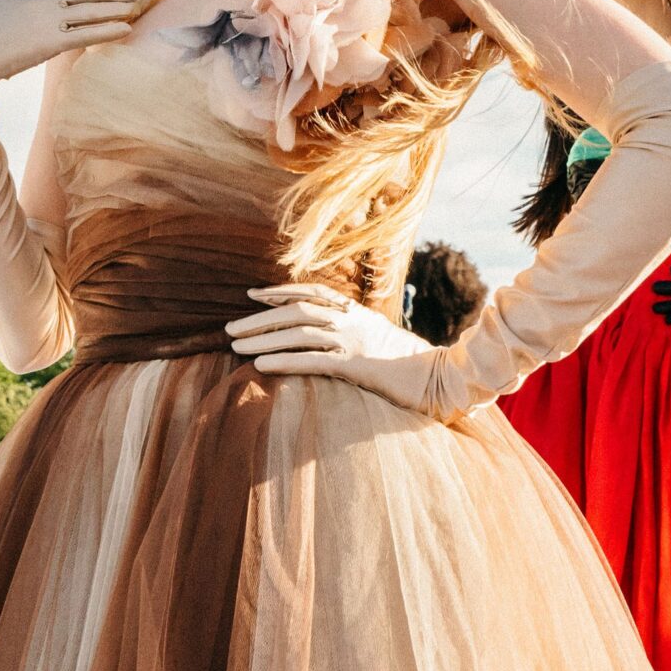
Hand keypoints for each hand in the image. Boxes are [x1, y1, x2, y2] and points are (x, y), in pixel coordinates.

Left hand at [226, 283, 440, 413]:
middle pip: (295, 311)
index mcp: (356, 312)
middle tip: (229, 329)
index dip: (279, 292)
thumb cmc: (411, 363)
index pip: (310, 293)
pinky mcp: (355, 365)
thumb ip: (356, 332)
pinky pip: (312, 361)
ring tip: (235, 347)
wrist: (441, 377)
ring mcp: (353, 341)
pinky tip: (260, 366)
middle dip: (259, 318)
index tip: (252, 295)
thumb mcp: (381, 339)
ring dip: (262, 339)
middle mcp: (351, 320)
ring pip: (298, 333)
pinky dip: (283, 361)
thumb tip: (329, 335)